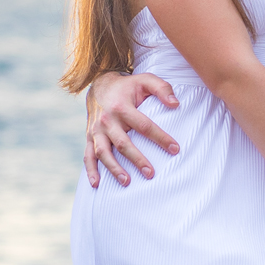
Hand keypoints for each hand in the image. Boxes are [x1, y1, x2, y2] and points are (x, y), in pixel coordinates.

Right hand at [84, 71, 181, 187]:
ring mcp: (96, 130)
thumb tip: (176, 105)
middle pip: (122, 143)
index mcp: (122, 107)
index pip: (144, 125)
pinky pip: (88, 156)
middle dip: (137, 159)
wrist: (100, 85)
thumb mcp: (146, 80)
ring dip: (114, 168)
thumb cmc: (128, 86)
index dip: (160, 138)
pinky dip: (91, 170)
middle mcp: (107, 120)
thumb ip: (163, 89)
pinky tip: (96, 184)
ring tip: (127, 182)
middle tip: (151, 173)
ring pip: (103, 152)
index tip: (175, 149)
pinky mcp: (90, 137)